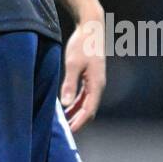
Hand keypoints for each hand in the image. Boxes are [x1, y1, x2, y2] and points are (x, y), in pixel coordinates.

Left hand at [62, 16, 106, 133]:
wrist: (91, 28)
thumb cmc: (82, 44)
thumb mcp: (73, 64)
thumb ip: (70, 84)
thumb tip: (66, 104)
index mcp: (96, 85)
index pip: (88, 110)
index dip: (79, 122)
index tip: (69, 132)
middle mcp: (98, 86)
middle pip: (89, 110)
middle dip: (78, 121)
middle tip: (65, 133)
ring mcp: (95, 82)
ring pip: (86, 104)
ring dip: (76, 114)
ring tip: (64, 123)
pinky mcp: (90, 77)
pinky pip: (84, 96)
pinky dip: (76, 104)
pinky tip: (67, 108)